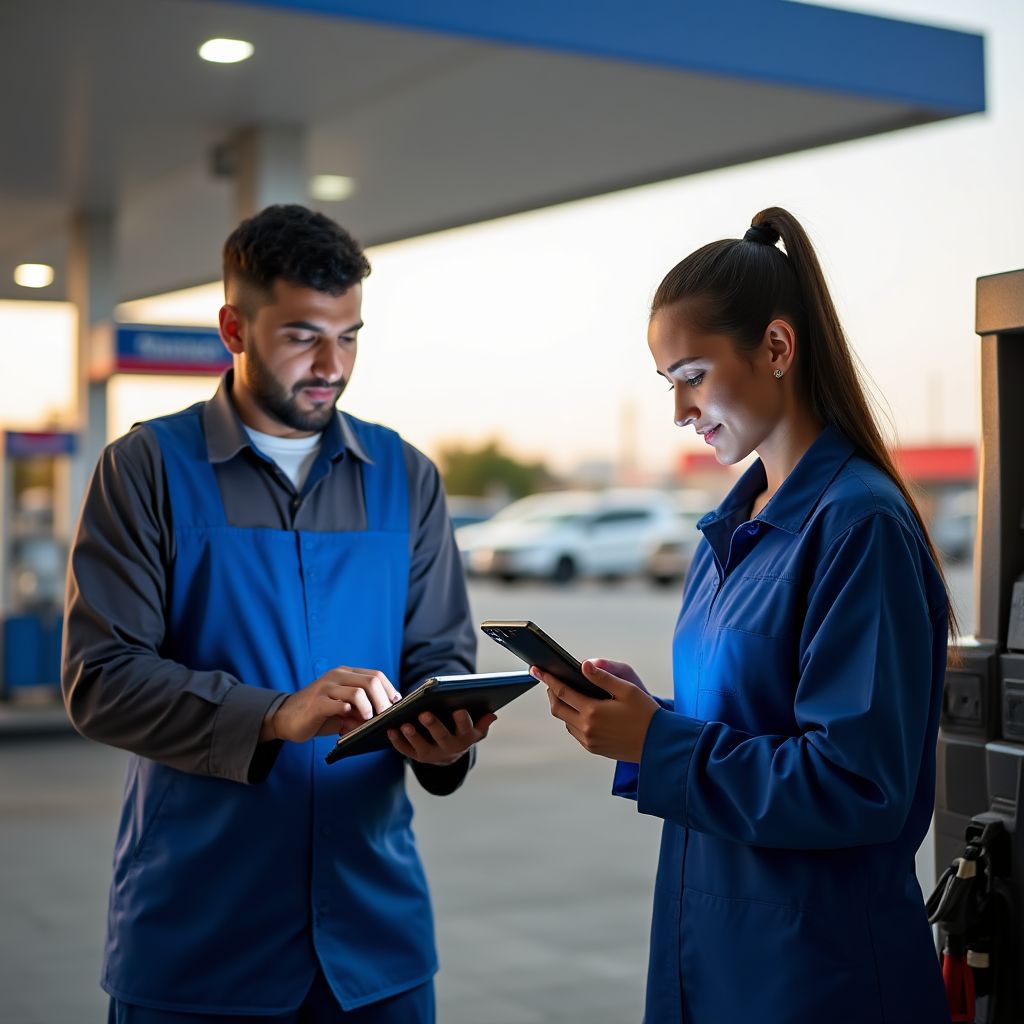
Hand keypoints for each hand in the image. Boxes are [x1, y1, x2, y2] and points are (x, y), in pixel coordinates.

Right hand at [261, 666, 400, 743]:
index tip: (396, 704)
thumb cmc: (319, 715)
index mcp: (346, 674)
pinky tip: (349, 722)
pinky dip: (349, 713)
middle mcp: (337, 676)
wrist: (286, 719)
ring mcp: (326, 687)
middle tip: (385, 716)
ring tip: (368, 720)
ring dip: (368, 708)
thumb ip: (361, 709)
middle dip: (383, 700)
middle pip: (371, 681)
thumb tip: (384, 716)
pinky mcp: (317, 702)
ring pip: (358, 691)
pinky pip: (339, 704)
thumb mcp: (344, 710)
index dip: (389, 689)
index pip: (376, 675)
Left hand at [387, 709, 496, 765]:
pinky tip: (390, 730)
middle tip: (424, 713)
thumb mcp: (475, 730)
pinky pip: (406, 751)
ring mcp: (433, 754)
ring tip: (404, 724)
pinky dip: (398, 742)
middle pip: (441, 737)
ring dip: (413, 736)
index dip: (462, 720)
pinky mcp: (418, 757)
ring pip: (422, 746)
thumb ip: (483, 722)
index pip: (466, 728)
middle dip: (433, 725)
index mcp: (466, 738)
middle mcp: (450, 748)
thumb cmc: (462, 732)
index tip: (458, 709)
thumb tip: (493, 715)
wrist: (450, 755)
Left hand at [533, 659, 658, 761]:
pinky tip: (579, 710)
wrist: (659, 745)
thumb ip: (603, 677)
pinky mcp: (594, 749)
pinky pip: (575, 732)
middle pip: (557, 708)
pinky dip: (572, 719)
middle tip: (550, 680)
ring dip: (562, 706)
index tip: (537, 670)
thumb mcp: (627, 690)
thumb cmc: (647, 715)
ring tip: (566, 693)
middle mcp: (587, 728)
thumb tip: (584, 665)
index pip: (562, 691)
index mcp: (593, 711)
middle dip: (551, 692)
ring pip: (565, 721)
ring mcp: (589, 741)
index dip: (548, 679)